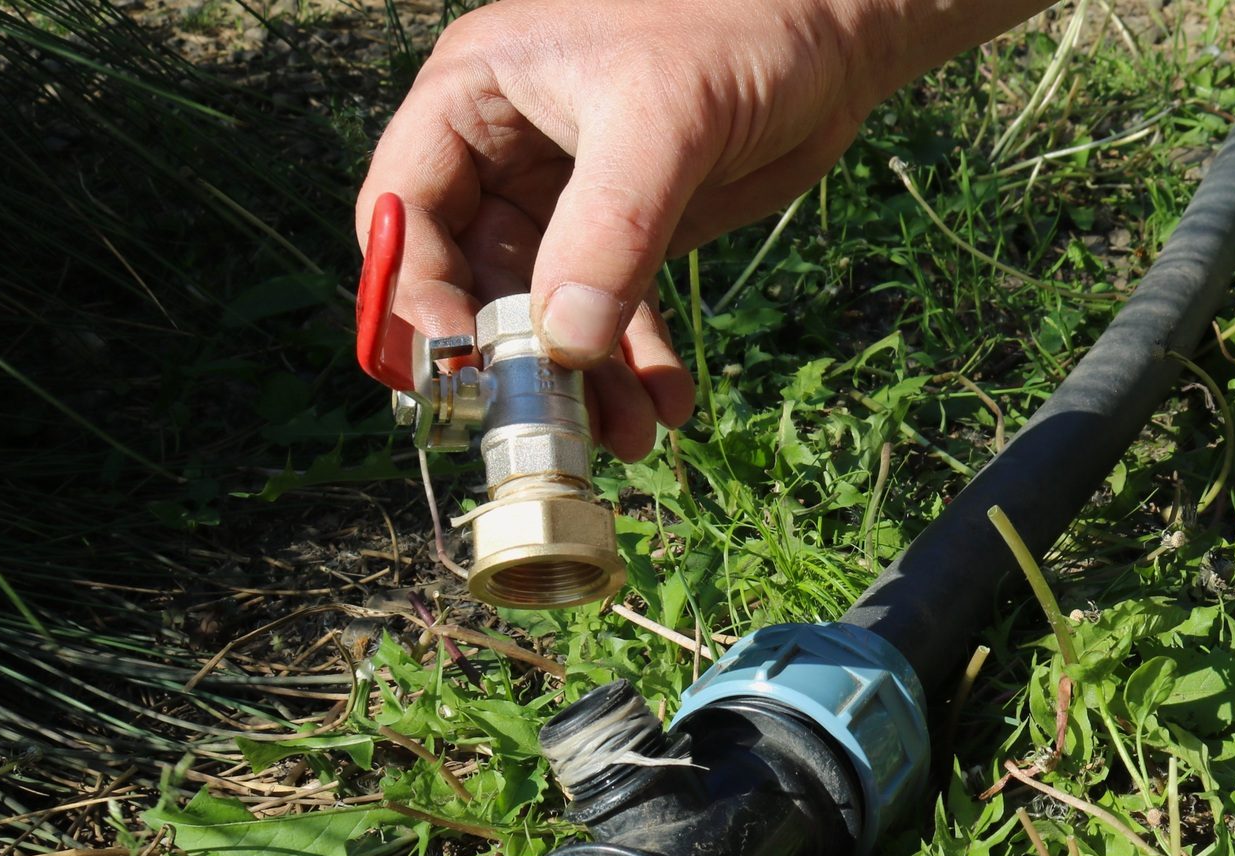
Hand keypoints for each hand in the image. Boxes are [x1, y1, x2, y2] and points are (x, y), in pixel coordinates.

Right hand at [356, 0, 1056, 459]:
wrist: (833, 37)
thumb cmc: (738, 29)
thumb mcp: (665, 121)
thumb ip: (610, 230)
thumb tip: (566, 341)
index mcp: (475, 95)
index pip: (401, 206)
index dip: (416, 290)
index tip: (463, 363)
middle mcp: (504, 150)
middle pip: (470, 277)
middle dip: (511, 357)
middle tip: (550, 424)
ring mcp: (565, 199)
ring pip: (545, 312)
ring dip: (581, 381)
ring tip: (630, 436)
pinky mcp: (627, 234)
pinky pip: (611, 316)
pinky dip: (634, 366)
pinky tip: (668, 407)